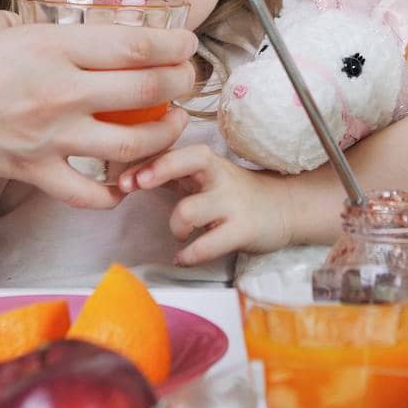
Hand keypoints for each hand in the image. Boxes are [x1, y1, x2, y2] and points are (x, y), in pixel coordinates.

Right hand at [0, 8, 196, 209]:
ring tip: (171, 123)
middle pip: (147, 91)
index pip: (136, 47)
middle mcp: (60, 94)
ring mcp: (50, 139)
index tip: (188, 42)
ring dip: (163, 134)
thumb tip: (50, 26)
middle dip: (180, 83)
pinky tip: (123, 179)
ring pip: (133, 145)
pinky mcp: (34, 172)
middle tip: (188, 78)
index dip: (174, 45)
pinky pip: (90, 193)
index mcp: (50, 48)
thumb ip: (27, 23)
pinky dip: (113, 191)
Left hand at [115, 144, 294, 266]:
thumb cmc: (232, 194)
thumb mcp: (203, 177)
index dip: (146, 162)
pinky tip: (183, 257)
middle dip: (157, 170)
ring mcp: (231, 203)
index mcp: (206, 161)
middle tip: (136, 185)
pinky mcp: (242, 230)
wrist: (283, 208)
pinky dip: (188, 256)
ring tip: (179, 234)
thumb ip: (168, 174)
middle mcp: (219, 176)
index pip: (173, 151)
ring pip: (190, 210)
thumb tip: (125, 176)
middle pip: (189, 160)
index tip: (124, 179)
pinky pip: (207, 246)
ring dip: (175, 226)